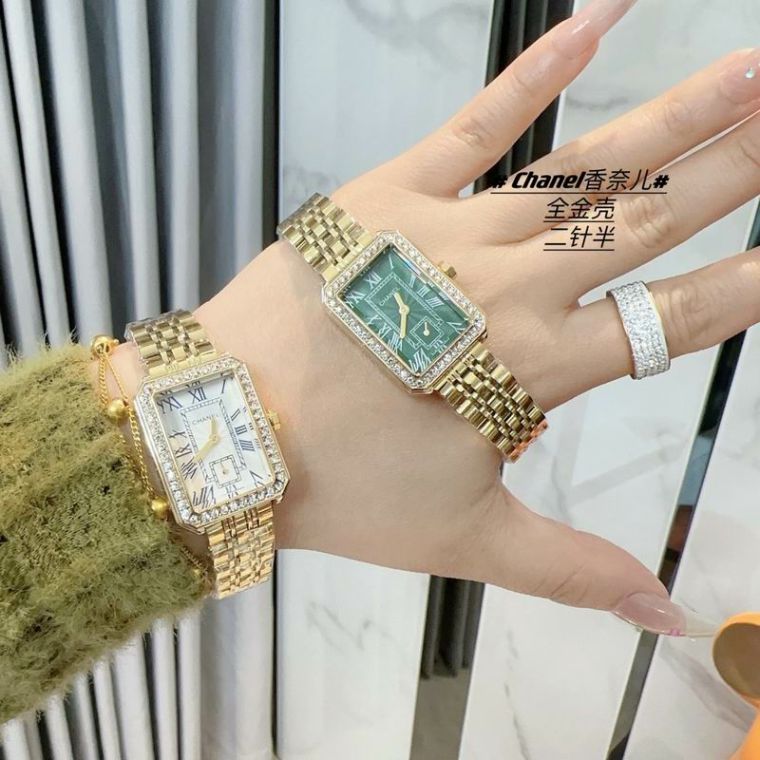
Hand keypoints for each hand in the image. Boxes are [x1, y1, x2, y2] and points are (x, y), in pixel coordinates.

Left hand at [186, 0, 759, 632]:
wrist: (226, 430)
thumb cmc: (343, 489)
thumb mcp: (465, 539)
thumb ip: (574, 571)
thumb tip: (668, 617)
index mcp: (535, 372)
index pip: (673, 322)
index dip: (749, 287)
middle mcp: (511, 290)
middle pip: (647, 224)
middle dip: (737, 169)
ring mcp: (449, 232)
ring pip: (581, 171)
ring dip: (673, 119)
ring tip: (747, 72)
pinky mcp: (387, 194)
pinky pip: (472, 123)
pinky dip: (534, 70)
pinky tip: (599, 17)